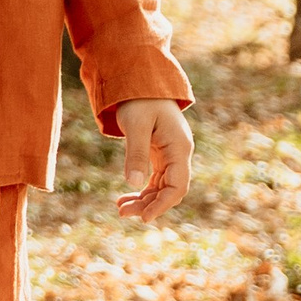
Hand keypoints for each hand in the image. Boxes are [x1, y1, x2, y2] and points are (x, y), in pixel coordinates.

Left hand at [115, 98, 192, 218]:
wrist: (141, 81)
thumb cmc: (140, 100)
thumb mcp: (136, 125)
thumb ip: (136, 153)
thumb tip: (132, 183)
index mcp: (179, 149)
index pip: (177, 186)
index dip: (162, 205)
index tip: (144, 219)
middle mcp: (179, 154)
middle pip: (169, 190)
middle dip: (149, 205)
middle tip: (122, 214)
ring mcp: (170, 154)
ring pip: (161, 186)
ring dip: (144, 200)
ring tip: (120, 209)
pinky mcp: (160, 153)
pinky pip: (155, 178)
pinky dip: (142, 189)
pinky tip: (126, 197)